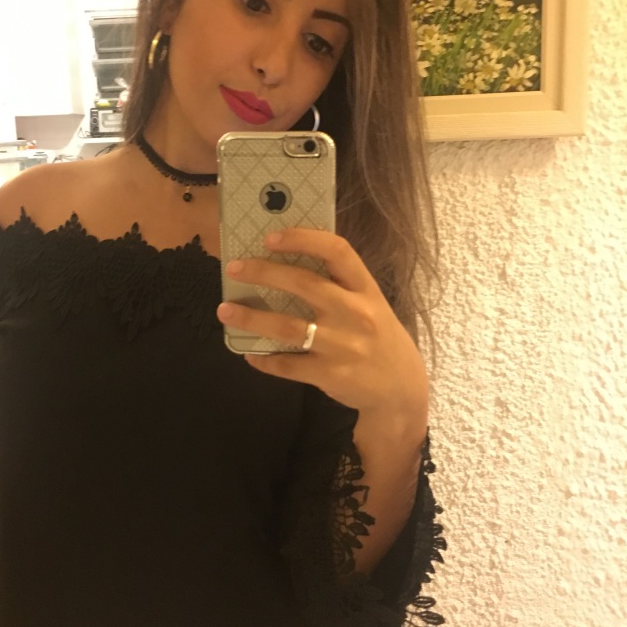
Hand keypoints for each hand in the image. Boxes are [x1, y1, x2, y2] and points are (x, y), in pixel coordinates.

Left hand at [216, 228, 427, 429]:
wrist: (401, 389)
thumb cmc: (377, 337)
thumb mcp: (370, 305)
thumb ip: (338, 286)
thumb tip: (284, 265)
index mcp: (366, 289)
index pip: (337, 251)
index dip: (302, 239)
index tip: (270, 237)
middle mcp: (357, 313)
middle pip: (305, 284)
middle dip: (264, 272)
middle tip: (234, 268)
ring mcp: (344, 346)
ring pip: (288, 327)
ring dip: (252, 317)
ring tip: (225, 310)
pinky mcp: (331, 375)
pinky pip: (288, 365)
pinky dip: (264, 359)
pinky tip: (251, 354)